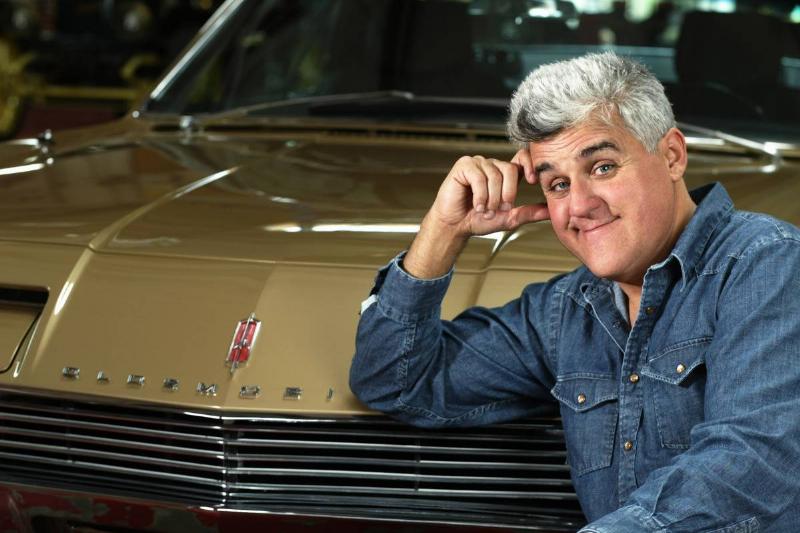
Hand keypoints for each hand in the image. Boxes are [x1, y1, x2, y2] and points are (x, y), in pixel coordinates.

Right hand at [428, 151, 548, 236]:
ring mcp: (477, 163)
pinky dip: (480, 195)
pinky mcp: (463, 166)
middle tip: (502, 209)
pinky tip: (476, 205)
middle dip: (508, 192)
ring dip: (492, 198)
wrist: (455, 226)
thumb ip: (529, 212)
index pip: (522, 157)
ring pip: (494, 175)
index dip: (530, 164)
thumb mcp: (509, 218)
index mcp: (504, 174)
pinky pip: (478, 176)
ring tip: (485, 210)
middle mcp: (492, 165)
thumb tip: (550, 211)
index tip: (533, 181)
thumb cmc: (478, 221)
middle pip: (510, 169)